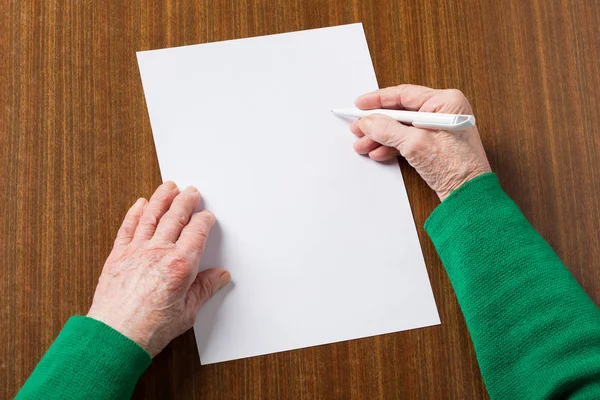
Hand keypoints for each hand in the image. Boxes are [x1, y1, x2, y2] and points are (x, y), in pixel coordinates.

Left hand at [87, 182, 230, 356]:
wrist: (115, 336)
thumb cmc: (150, 328)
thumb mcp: (188, 312)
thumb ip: (205, 289)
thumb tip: (220, 277)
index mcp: (181, 264)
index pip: (197, 231)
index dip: (204, 220)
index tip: (207, 216)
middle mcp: (159, 252)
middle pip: (176, 217)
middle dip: (186, 201)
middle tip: (192, 191)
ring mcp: (137, 251)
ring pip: (151, 216)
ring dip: (162, 198)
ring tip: (169, 186)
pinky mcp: (118, 255)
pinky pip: (128, 227)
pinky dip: (134, 213)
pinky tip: (140, 204)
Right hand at [350, 84, 491, 199]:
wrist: (469, 195)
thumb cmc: (456, 168)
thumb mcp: (415, 144)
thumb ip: (387, 130)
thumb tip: (368, 121)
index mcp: (446, 102)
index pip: (405, 94)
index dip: (378, 100)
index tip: (360, 105)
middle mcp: (444, 111)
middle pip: (401, 112)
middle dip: (377, 123)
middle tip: (358, 128)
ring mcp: (440, 128)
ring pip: (402, 127)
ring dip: (381, 137)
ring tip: (363, 145)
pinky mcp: (436, 144)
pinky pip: (409, 139)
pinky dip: (392, 146)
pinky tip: (378, 152)